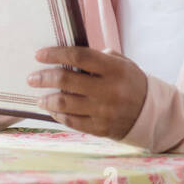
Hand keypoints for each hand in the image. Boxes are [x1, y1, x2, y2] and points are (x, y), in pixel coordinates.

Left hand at [27, 44, 148, 138]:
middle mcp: (109, 90)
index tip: (39, 55)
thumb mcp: (121, 63)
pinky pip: (73, 122)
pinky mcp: (101, 128)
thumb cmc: (130, 82)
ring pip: (65, 104)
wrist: (152, 113)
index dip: (56, 54)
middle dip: (44, 78)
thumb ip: (97, 57)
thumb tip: (66, 56)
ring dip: (47, 100)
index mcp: (114, 69)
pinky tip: (52, 110)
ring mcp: (104, 111)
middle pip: (67, 81)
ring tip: (39, 97)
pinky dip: (59, 116)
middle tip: (32, 78)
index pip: (78, 57)